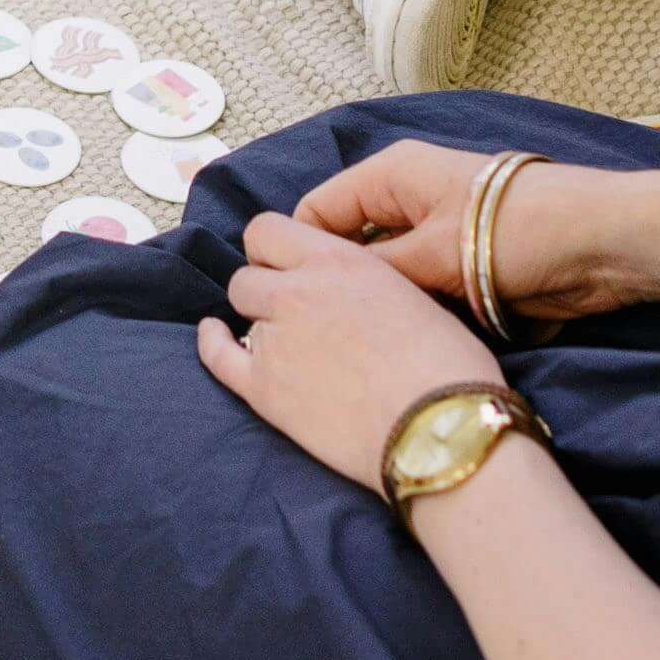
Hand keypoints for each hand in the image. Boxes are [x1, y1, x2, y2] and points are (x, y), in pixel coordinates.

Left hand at [197, 206, 510, 484]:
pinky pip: (219, 357)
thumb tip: (349, 293)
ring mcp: (275, 339)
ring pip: (242, 314)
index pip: (267, 229)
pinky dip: (213, 344)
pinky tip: (214, 335)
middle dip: (266, 289)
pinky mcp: (265, 389)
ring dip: (261, 323)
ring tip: (289, 343)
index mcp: (337, 259)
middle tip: (294, 313)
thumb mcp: (410, 294)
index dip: (273, 250)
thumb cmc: (446, 365)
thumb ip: (364, 282)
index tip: (286, 266)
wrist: (440, 430)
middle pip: (247, 275)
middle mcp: (297, 290)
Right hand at [292, 142, 622, 324]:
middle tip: (324, 335)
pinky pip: (420, 294)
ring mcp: (436, 236)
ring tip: (361, 345)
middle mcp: (407, 201)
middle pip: (350, 248)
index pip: (316, 212)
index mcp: (390, 176)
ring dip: (383, 306)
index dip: (298, 256)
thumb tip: (321, 292)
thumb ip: (373, 273)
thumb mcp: (432, 254)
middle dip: (342, 289)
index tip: (288, 306)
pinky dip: (414, 315)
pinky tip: (403, 343)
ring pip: (386, 278)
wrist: (600, 246)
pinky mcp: (463, 269)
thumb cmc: (514, 232)